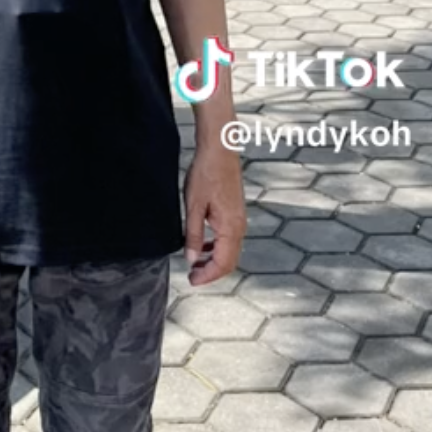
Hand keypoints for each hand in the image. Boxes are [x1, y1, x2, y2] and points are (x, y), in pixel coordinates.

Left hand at [184, 143, 246, 286]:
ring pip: (230, 251)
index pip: (222, 264)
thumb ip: (194, 235)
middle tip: (192, 276)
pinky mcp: (236, 213)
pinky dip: (217, 247)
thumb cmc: (205, 175)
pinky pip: (229, 238)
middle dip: (211, 272)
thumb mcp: (194, 206)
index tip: (191, 281)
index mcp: (231, 228)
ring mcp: (240, 220)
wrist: (219, 151)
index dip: (207, 276)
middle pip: (229, 261)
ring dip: (214, 260)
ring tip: (195, 262)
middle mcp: (240, 227)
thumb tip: (192, 260)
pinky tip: (203, 243)